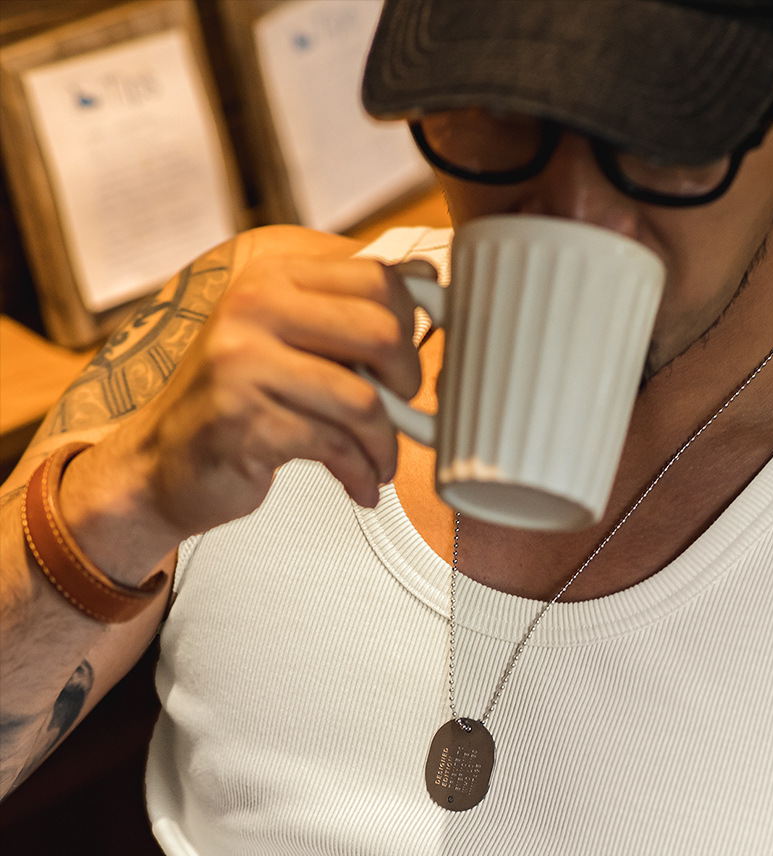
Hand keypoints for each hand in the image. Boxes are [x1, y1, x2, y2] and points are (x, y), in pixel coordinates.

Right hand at [61, 236, 424, 579]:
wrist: (159, 462)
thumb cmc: (232, 403)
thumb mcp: (279, 339)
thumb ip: (338, 317)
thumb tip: (430, 297)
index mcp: (270, 272)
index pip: (378, 274)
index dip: (412, 323)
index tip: (408, 360)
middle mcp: (253, 305)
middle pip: (381, 330)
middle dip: (407, 383)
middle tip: (402, 409)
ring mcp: (243, 361)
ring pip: (363, 399)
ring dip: (386, 444)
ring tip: (381, 461)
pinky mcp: (245, 420)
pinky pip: (336, 446)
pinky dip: (360, 472)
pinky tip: (359, 483)